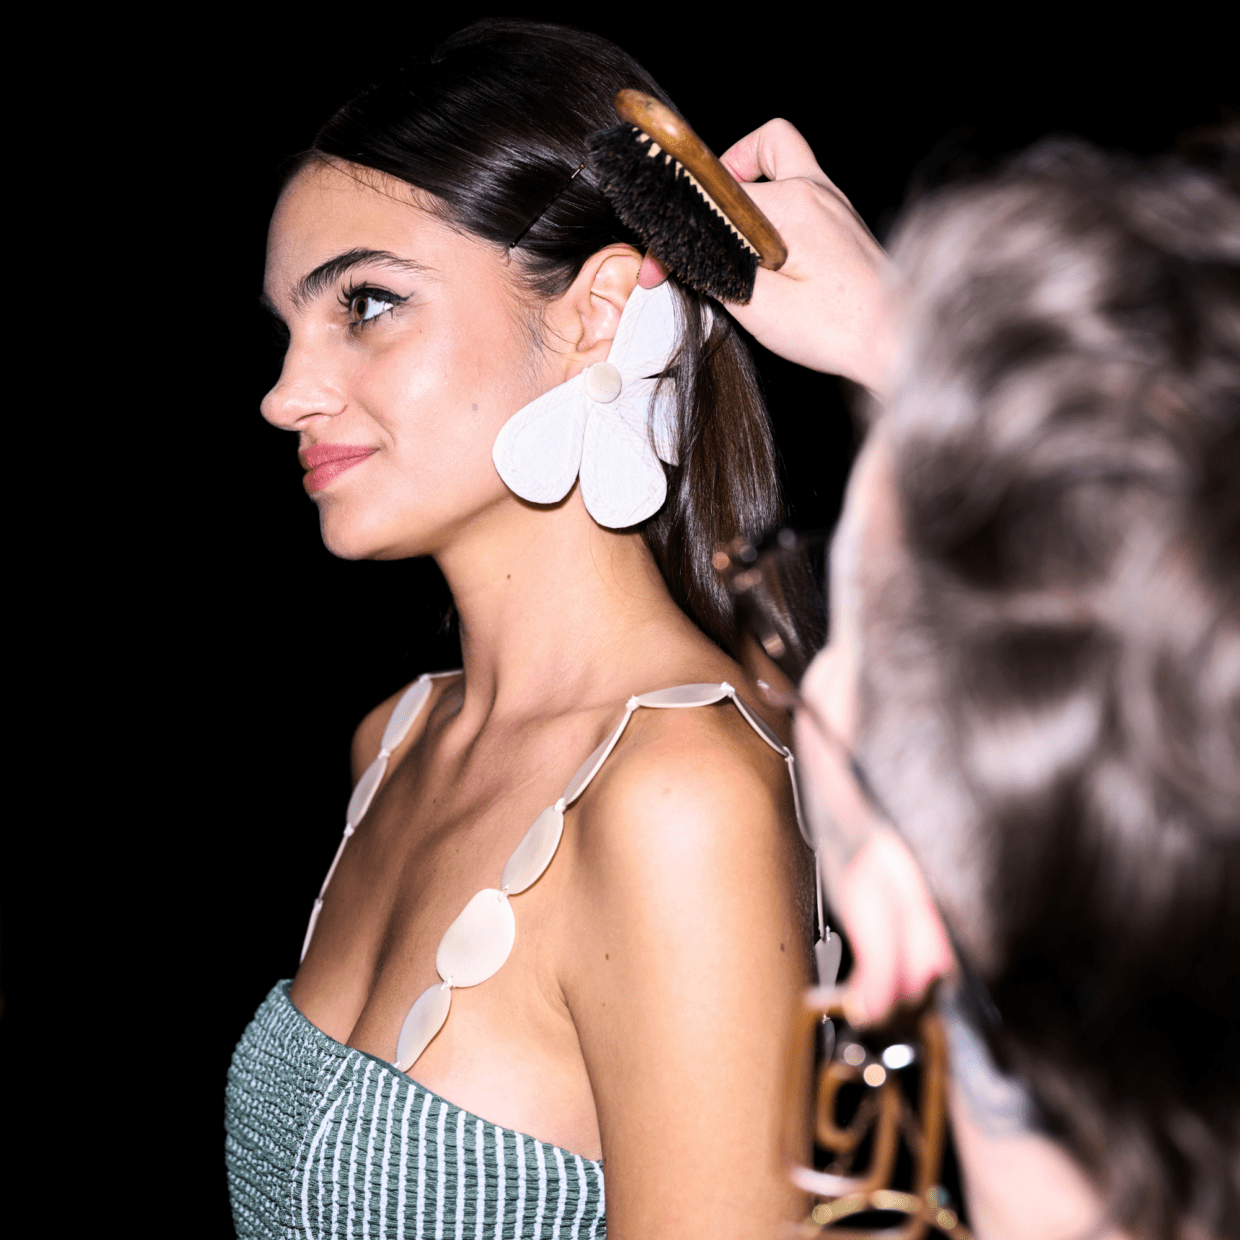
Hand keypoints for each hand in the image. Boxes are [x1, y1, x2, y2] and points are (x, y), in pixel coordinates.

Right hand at [640, 120, 891, 394]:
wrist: (900, 341)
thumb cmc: (841, 328)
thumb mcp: (759, 307)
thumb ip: (716, 270)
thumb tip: (691, 252)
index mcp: (793, 204)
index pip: (716, 190)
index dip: (681, 224)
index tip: (664, 258)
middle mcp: (816, 189)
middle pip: (750, 154)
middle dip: (714, 186)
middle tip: (699, 224)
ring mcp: (833, 201)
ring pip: (780, 156)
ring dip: (748, 184)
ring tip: (729, 228)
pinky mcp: (842, 219)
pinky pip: (800, 185)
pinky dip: (774, 203)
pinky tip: (766, 247)